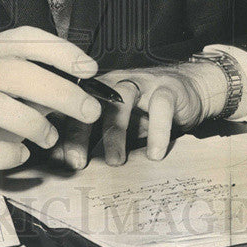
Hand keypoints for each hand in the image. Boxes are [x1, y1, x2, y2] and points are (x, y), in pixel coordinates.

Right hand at [0, 26, 101, 195]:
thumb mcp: (11, 99)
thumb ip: (41, 93)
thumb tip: (84, 91)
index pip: (22, 38)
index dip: (58, 50)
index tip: (89, 69)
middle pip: (14, 71)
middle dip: (58, 90)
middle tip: (89, 112)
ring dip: (32, 123)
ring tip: (49, 138)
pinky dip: (5, 153)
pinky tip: (18, 156)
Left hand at [51, 61, 226, 168]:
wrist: (188, 90)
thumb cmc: (146, 111)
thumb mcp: (118, 125)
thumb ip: (95, 139)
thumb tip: (64, 162)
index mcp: (97, 91)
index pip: (71, 108)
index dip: (61, 133)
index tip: (58, 162)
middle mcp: (114, 83)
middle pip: (89, 101)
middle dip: (79, 132)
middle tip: (76, 163)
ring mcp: (141, 83)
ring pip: (121, 99)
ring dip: (115, 132)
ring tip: (115, 161)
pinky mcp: (167, 89)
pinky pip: (161, 107)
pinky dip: (157, 131)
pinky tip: (154, 154)